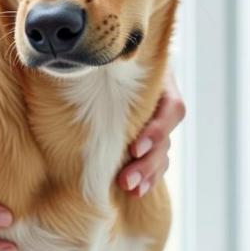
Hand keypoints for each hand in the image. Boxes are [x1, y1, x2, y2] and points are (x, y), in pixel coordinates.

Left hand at [117, 67, 186, 196]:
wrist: (107, 61)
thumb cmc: (106, 58)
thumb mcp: (113, 58)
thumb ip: (104, 67)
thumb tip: (78, 70)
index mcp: (162, 83)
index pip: (171, 109)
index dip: (157, 131)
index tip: (134, 148)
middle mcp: (162, 106)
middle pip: (166, 139)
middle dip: (147, 163)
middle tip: (125, 181)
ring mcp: (157, 124)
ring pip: (161, 154)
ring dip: (147, 174)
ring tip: (129, 189)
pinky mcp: (148, 139)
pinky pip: (156, 163)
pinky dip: (147, 178)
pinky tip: (136, 192)